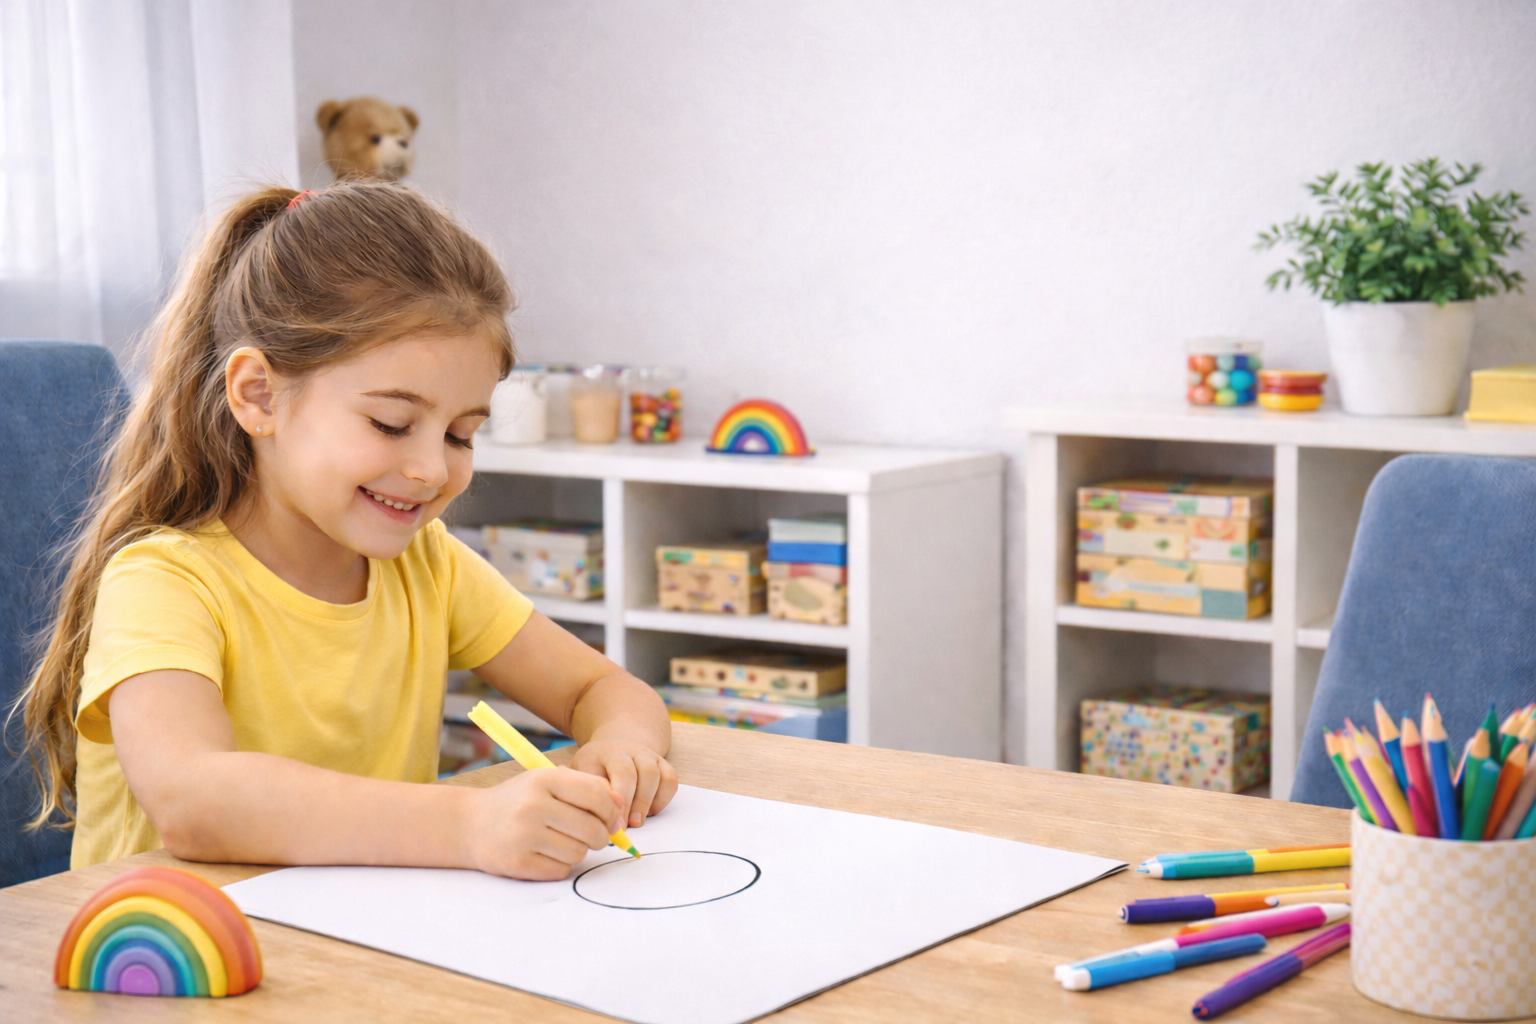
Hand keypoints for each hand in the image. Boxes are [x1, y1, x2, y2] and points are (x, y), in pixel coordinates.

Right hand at [465, 767, 623, 879]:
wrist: (469, 824)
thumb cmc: (518, 801)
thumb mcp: (547, 782)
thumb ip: (585, 787)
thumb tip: (622, 805)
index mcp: (544, 780)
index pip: (597, 796)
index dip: (612, 812)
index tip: (613, 821)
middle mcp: (534, 806)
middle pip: (592, 829)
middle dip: (601, 837)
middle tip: (593, 837)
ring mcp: (524, 835)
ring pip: (579, 852)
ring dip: (578, 851)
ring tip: (563, 843)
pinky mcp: (518, 862)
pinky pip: (560, 870)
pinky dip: (560, 866)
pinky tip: (546, 854)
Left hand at [571, 739, 677, 828]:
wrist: (612, 748)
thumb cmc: (593, 769)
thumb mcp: (581, 774)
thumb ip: (590, 792)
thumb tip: (599, 819)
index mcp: (606, 751)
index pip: (621, 771)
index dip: (621, 799)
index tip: (614, 823)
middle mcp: (629, 750)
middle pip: (644, 773)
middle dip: (637, 803)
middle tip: (627, 826)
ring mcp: (648, 755)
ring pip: (657, 776)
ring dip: (648, 803)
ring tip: (637, 822)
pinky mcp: (662, 764)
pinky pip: (670, 781)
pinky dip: (662, 800)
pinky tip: (648, 811)